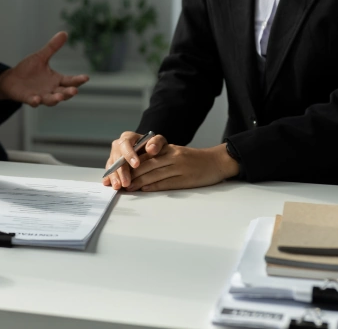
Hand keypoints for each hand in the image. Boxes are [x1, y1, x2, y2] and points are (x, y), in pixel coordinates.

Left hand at [0, 31, 89, 106]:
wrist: (11, 79)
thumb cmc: (28, 69)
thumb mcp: (41, 57)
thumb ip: (52, 47)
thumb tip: (64, 33)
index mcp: (56, 80)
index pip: (70, 81)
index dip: (78, 80)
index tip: (86, 77)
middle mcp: (51, 90)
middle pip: (64, 93)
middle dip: (69, 92)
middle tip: (75, 90)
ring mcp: (40, 96)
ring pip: (50, 100)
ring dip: (55, 99)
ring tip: (60, 97)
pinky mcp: (28, 98)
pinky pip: (33, 101)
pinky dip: (35, 101)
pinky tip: (36, 99)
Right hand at [102, 131, 167, 189]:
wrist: (149, 152)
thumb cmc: (152, 146)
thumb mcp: (158, 142)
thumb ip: (157, 142)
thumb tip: (151, 148)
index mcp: (128, 137)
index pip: (125, 144)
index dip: (129, 154)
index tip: (136, 165)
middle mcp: (118, 146)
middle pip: (117, 157)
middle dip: (122, 171)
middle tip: (126, 182)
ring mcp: (114, 156)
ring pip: (111, 166)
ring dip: (114, 176)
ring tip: (118, 186)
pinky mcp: (112, 165)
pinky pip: (109, 171)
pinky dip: (109, 178)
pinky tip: (108, 184)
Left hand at [125, 144, 239, 191]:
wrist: (217, 162)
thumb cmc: (195, 160)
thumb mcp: (177, 153)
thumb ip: (160, 158)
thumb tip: (139, 167)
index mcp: (169, 148)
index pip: (146, 155)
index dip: (131, 163)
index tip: (120, 169)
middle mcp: (173, 156)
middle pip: (147, 164)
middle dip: (131, 173)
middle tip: (120, 180)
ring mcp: (180, 167)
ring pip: (154, 174)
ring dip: (139, 182)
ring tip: (128, 187)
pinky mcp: (186, 178)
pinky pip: (166, 182)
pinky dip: (153, 186)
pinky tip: (144, 189)